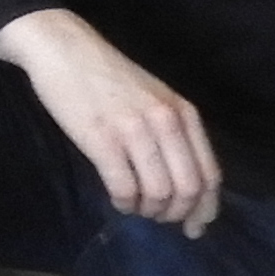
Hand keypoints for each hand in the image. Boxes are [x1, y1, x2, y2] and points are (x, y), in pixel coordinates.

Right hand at [0, 8, 222, 231]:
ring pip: (159, 193)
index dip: (205, 208)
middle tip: (158, 218)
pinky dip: (124, 203)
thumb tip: (184, 185)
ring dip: (148, 210)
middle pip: (188, 188)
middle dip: (176, 214)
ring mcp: (135, 130)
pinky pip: (124, 188)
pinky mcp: (102, 139)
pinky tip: (118, 200)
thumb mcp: (155, 99)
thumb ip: (174, 133)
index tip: (194, 227)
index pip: (210, 174)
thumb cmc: (109, 77)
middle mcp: (166, 121)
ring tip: (136, 206)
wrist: (64, 48)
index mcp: (184, 112)